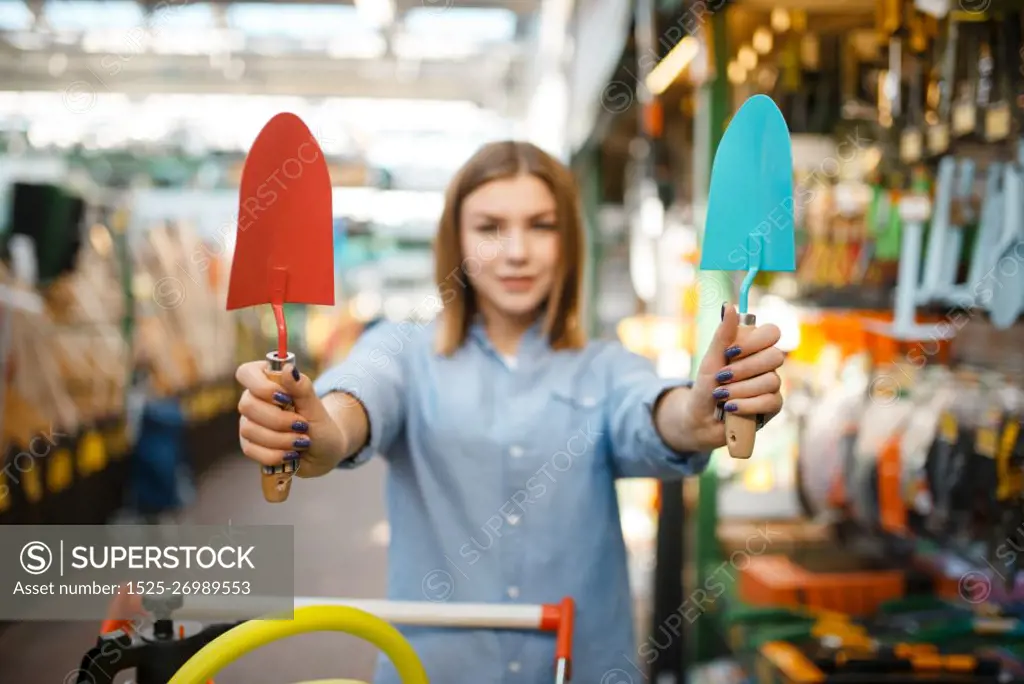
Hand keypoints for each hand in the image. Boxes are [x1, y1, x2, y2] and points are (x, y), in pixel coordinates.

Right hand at [235, 361, 346, 475]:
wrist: (323, 452)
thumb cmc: (320, 424)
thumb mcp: (315, 407)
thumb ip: (302, 388)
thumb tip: (288, 368)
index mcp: (267, 383)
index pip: (246, 373)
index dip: (262, 386)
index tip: (285, 397)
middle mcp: (253, 401)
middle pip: (247, 405)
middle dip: (278, 419)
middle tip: (302, 425)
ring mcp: (249, 424)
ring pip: (249, 429)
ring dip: (281, 439)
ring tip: (302, 441)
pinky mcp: (249, 445)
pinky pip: (251, 450)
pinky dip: (275, 454)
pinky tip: (291, 454)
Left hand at [680, 304, 784, 450]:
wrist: (700, 419)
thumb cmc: (705, 386)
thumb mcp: (710, 359)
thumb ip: (722, 335)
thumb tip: (728, 306)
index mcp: (753, 348)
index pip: (772, 332)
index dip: (755, 341)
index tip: (730, 351)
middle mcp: (766, 364)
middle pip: (775, 356)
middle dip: (743, 369)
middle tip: (721, 378)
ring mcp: (772, 385)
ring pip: (771, 380)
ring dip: (740, 390)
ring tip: (721, 396)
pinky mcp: (772, 407)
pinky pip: (771, 401)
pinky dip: (747, 404)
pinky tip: (731, 408)